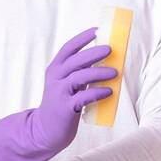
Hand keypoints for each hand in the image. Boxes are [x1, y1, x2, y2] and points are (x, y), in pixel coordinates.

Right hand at [0, 27, 115, 160]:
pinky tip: (109, 92)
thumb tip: (107, 63)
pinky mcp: (65, 107)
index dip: (82, 38)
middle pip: (75, 60)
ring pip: (80, 77)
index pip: (68, 48)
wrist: (45, 130)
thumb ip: (81, 74)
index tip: (97, 30)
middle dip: (94, 53)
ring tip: (115, 72)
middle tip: (111, 49)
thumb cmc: (62, 104)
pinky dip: (97, 93)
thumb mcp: (67, 85)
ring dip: (99, 73)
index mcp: (55, 69)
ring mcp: (59, 92)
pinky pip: (84, 97)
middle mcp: (55, 78)